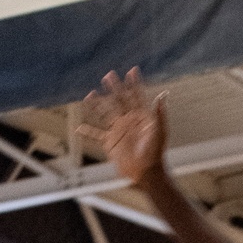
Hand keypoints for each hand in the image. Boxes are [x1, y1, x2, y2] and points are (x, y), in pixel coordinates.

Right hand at [79, 69, 166, 185]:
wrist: (147, 172)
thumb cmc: (156, 152)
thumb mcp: (160, 132)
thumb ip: (160, 113)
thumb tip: (163, 94)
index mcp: (140, 118)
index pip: (136, 97)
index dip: (134, 84)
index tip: (132, 70)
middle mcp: (128, 122)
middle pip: (119, 101)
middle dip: (114, 88)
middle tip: (109, 74)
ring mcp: (118, 131)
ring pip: (104, 113)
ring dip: (97, 104)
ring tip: (90, 93)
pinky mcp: (110, 143)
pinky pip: (96, 136)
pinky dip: (87, 133)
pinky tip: (78, 129)